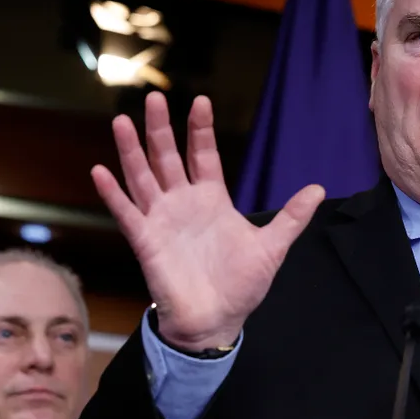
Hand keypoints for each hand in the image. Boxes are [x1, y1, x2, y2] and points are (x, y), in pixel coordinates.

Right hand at [92, 91, 324, 350]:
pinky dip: (113, 193)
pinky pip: (126, 212)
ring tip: (122, 120)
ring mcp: (162, 220)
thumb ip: (291, 217)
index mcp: (212, 200)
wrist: (217, 321)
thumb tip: (319, 189)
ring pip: (143, 177)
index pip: (203, 155)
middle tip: (156, 97)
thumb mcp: (272, 247)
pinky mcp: (146, 240)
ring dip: (131, 150)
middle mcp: (183, 203)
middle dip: (161, 128)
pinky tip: (100, 170)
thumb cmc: (241, 286)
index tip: (201, 101)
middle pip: (168, 157)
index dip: (200, 130)